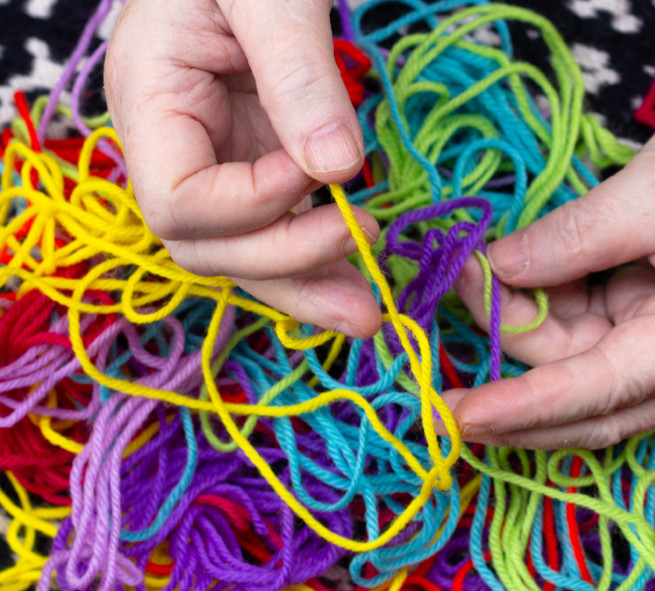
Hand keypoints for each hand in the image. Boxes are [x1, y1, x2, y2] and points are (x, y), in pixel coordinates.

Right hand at [104, 0, 380, 337]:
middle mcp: (174, 144)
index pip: (179, 202)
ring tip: (367, 315)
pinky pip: (278, 226)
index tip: (318, 173)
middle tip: (365, 276)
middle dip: (286, 266)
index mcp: (149, 99)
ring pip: (245, 253)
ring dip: (306, 287)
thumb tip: (337, 171)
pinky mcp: (258, 160)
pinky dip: (317, 257)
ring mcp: (217, 157)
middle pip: (209, 246)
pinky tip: (359, 279)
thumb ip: (298, 75)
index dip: (251, 207)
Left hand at [445, 23, 654, 448]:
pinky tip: (506, 275)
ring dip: (520, 326)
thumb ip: (572, 238)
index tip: (460, 416)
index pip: (606, 388)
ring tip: (475, 266)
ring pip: (578, 367)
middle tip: (453, 312)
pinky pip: (585, 333)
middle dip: (515, 374)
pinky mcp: (653, 319)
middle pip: (589, 399)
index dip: (529, 406)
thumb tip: (497, 271)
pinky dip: (541, 309)